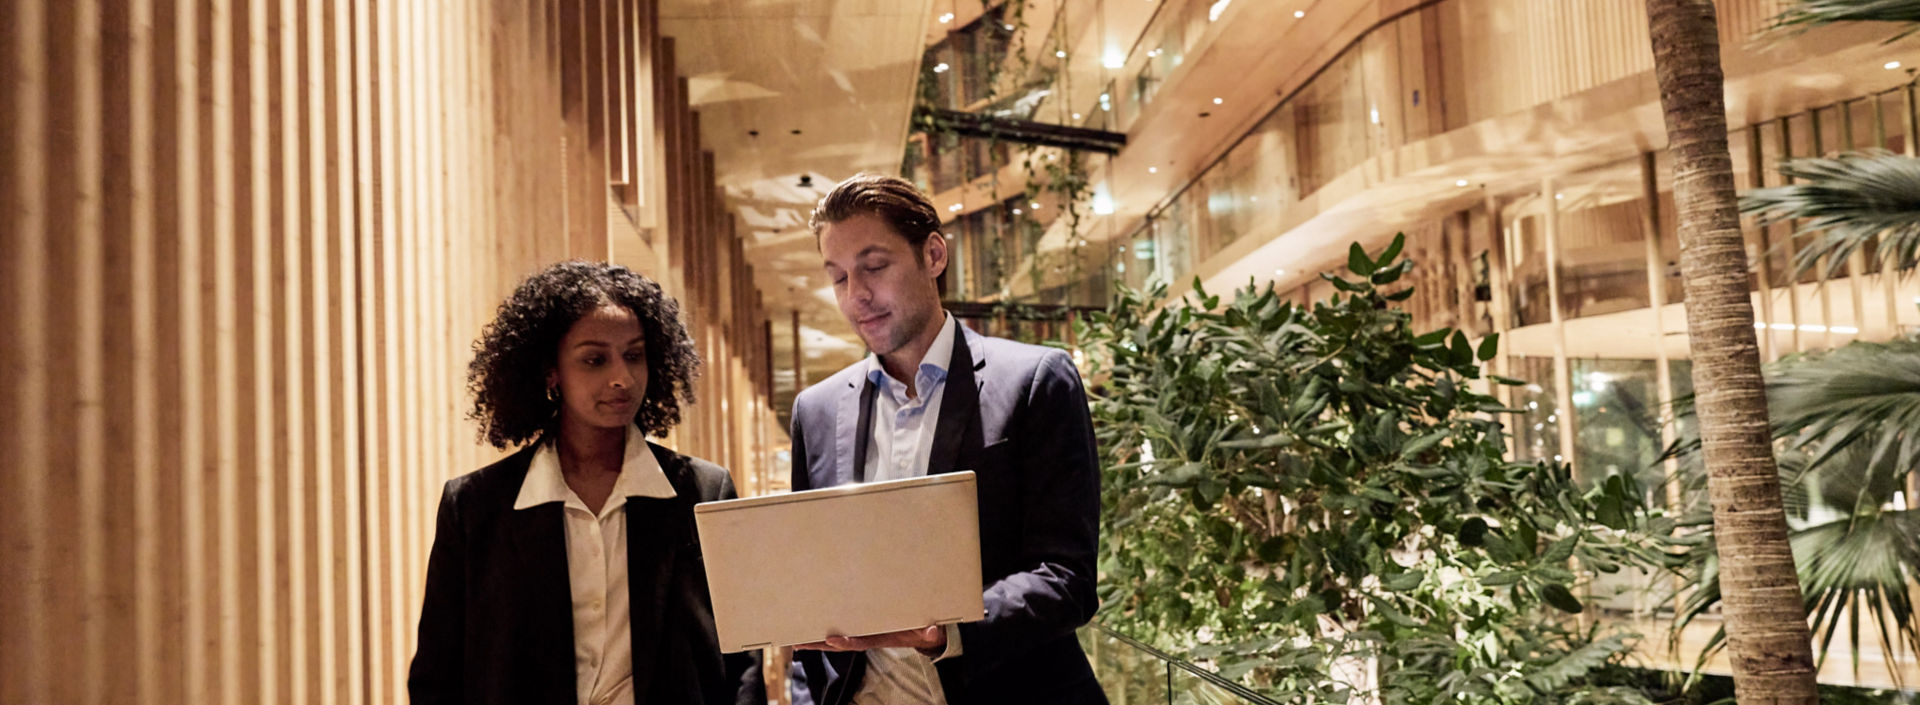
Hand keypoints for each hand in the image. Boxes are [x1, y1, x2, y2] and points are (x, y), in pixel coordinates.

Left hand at [795, 624, 945, 654]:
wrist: (926, 636)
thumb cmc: (925, 632)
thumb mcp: (929, 632)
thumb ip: (929, 633)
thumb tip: (932, 631)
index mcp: (881, 638)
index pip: (861, 642)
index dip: (846, 642)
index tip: (832, 638)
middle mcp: (868, 637)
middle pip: (841, 643)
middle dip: (820, 643)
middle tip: (799, 642)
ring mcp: (864, 634)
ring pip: (837, 638)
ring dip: (818, 639)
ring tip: (797, 638)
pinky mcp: (864, 628)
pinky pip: (843, 630)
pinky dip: (827, 631)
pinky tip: (813, 627)